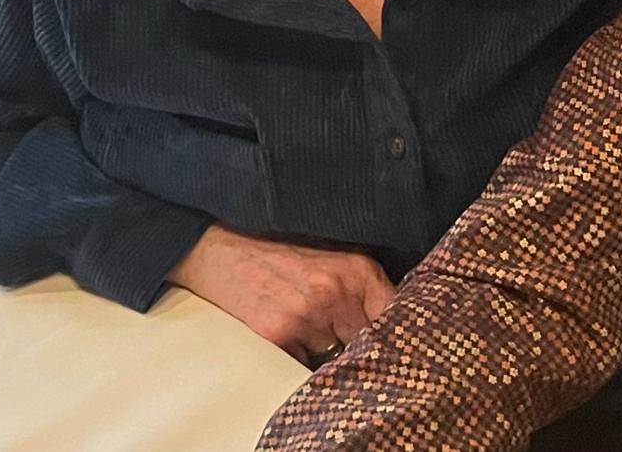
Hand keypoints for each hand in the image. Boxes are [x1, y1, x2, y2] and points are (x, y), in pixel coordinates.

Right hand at [166, 224, 394, 365]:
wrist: (224, 253)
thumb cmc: (283, 254)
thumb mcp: (334, 257)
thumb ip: (364, 286)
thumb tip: (395, 318)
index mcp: (357, 270)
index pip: (396, 313)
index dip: (398, 332)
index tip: (397, 342)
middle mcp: (336, 292)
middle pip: (369, 342)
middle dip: (362, 347)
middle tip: (348, 341)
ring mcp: (307, 316)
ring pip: (337, 359)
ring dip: (330, 356)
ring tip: (309, 331)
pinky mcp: (279, 336)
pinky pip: (305, 367)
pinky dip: (302, 361)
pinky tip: (292, 340)